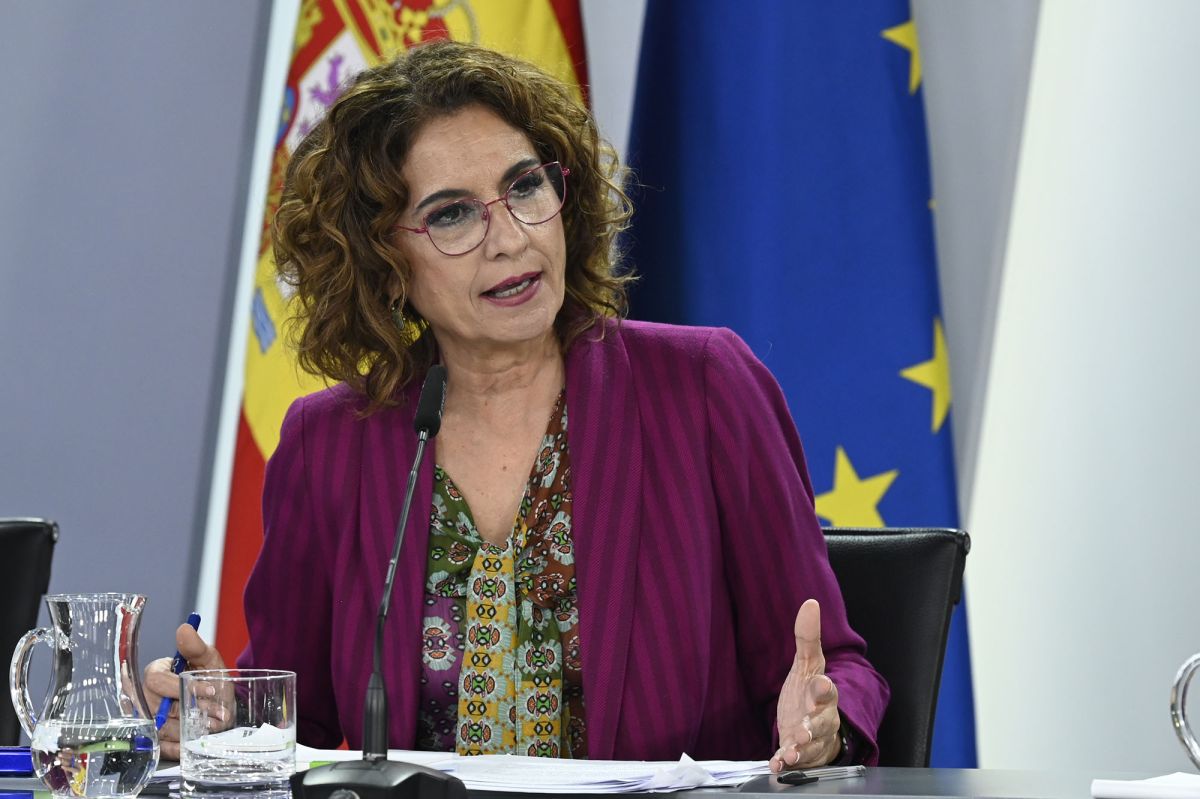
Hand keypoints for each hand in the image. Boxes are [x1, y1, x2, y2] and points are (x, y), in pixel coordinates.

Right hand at [143, 623, 226, 759]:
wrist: (220, 706)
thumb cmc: (210, 682)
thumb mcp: (209, 662)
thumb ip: (197, 647)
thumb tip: (184, 629)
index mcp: (156, 673)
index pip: (159, 681)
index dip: (184, 687)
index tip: (210, 690)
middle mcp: (146, 697)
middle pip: (160, 706)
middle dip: (192, 709)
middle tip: (216, 713)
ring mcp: (148, 719)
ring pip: (162, 727)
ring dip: (189, 728)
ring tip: (212, 724)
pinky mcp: (154, 739)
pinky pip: (161, 746)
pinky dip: (179, 746)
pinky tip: (194, 742)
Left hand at [770, 598, 841, 771]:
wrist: (812, 725)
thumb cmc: (809, 692)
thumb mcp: (807, 664)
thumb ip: (807, 637)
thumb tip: (810, 602)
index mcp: (823, 692)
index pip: (827, 689)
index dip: (823, 689)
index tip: (819, 686)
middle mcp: (823, 717)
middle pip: (824, 723)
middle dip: (815, 728)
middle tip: (804, 732)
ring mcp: (813, 739)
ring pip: (812, 747)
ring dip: (801, 750)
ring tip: (789, 753)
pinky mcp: (802, 755)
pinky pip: (796, 762)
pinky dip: (785, 763)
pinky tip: (776, 764)